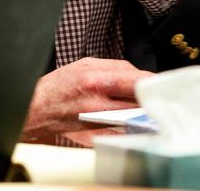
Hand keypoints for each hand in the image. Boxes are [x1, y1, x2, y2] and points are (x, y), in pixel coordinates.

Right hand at [22, 58, 151, 138]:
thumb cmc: (59, 85)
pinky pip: (122, 132)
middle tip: (160, 95)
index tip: (162, 82)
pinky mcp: (95, 135)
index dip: (153, 82)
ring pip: (133, 117)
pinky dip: (132, 127)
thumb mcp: (85, 64)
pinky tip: (136, 122)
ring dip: (144, 112)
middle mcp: (97, 102)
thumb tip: (137, 73)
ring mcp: (97, 121)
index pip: (136, 80)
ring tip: (149, 107)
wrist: (37, 108)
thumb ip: (115, 67)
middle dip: (152, 98)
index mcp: (95, 80)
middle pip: (138, 101)